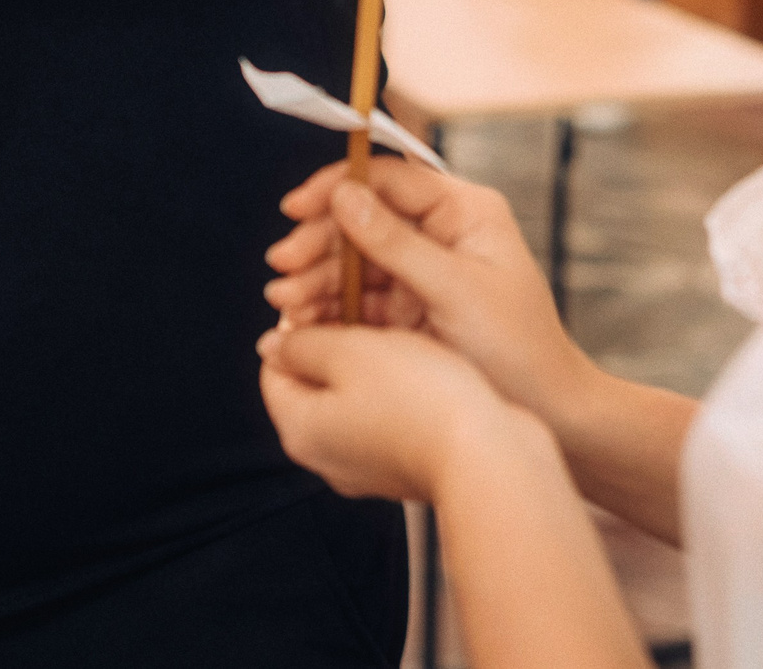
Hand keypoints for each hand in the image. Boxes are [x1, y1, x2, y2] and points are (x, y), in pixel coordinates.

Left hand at [257, 323, 543, 502]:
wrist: (490, 454)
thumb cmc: (421, 399)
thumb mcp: (350, 351)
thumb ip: (302, 344)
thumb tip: (272, 344)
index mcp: (300, 430)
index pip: (274, 367)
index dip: (298, 323)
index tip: (328, 295)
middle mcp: (327, 456)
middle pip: (313, 383)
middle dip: (335, 342)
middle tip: (367, 309)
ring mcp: (367, 466)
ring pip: (353, 397)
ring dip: (370, 362)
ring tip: (401, 333)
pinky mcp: (405, 465)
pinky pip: (387, 417)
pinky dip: (398, 389)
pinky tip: (426, 367)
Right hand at [264, 160, 594, 429]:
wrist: (551, 414)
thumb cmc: (518, 348)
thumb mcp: (455, 291)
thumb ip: (396, 243)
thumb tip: (344, 196)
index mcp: (465, 212)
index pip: (390, 178)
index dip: (338, 186)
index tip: (296, 208)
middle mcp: (442, 234)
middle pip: (363, 218)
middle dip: (319, 242)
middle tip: (282, 268)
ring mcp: (423, 273)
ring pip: (354, 261)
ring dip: (316, 278)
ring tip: (286, 305)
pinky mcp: (410, 311)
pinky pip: (359, 299)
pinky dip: (329, 309)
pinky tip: (302, 323)